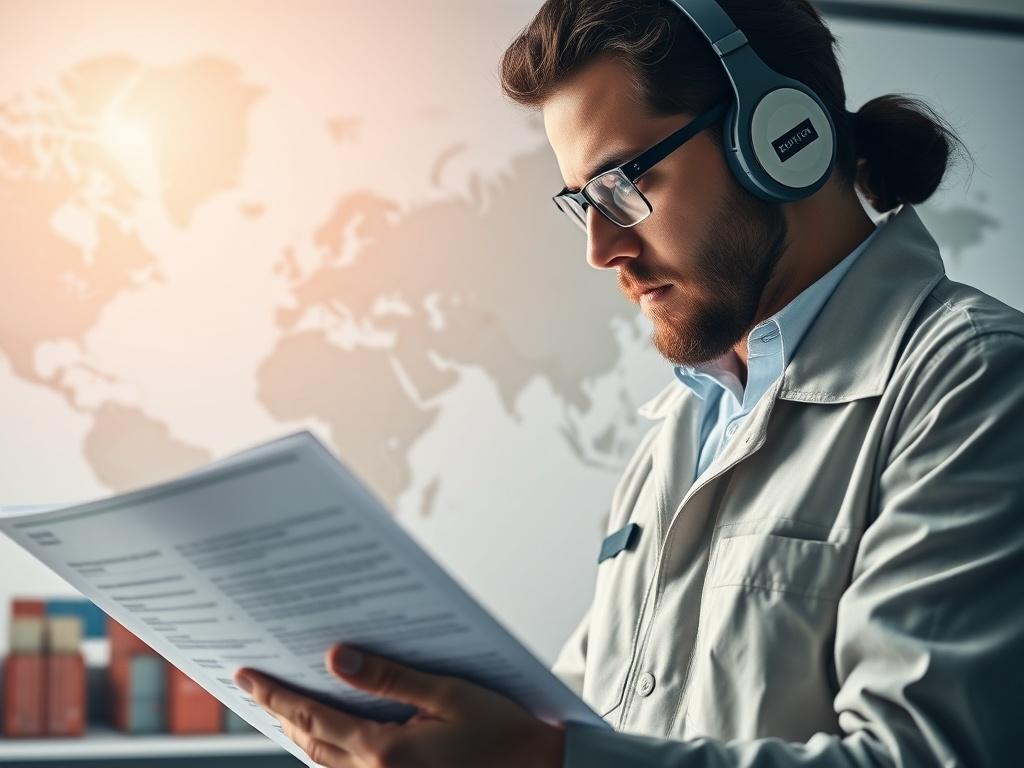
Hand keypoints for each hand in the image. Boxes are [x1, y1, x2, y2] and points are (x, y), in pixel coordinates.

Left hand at [234, 644, 565, 767]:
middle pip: (309, 742)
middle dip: (279, 712)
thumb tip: (336, 657)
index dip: (275, 695)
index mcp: (385, 751)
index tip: (246, 674)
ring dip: (299, 732)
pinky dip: (326, 749)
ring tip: (280, 704)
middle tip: (253, 684)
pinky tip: (324, 732)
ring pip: (323, 762)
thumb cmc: (502, 732)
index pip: (312, 716)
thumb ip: (388, 677)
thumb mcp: (448, 694)